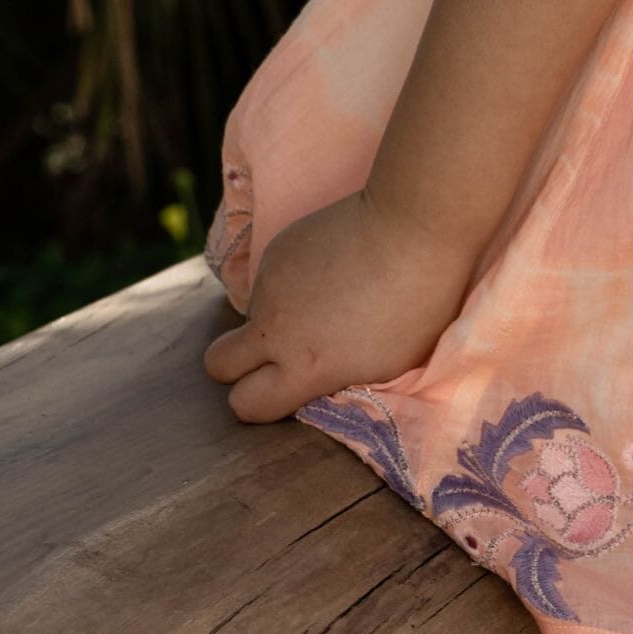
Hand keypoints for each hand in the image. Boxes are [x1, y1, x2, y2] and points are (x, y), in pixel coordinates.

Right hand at [202, 188, 472, 422]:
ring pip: (251, 314)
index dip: (259, 402)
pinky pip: (271, 278)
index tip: (284, 391)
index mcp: (305, 368)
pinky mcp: (278, 249)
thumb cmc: (417, 305)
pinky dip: (291, 281)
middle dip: (236, 366)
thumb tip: (312, 379)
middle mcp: (274, 329)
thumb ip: (334, 377)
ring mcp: (270, 285)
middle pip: (215, 363)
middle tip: (274, 356)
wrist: (412, 227)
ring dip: (275, 316)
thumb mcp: (383, 365)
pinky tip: (332, 267)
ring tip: (329, 298)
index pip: (245, 406)